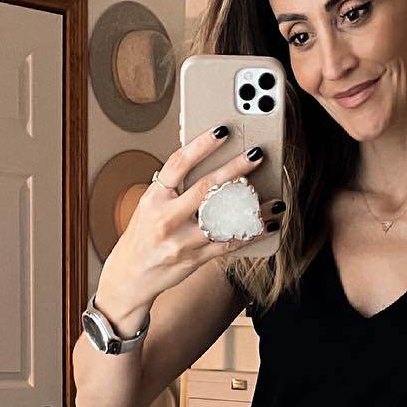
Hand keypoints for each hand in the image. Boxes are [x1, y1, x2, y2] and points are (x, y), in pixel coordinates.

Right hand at [98, 128, 283, 317]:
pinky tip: (266, 225)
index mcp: (154, 197)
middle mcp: (167, 218)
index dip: (202, 144)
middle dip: (235, 169)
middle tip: (256, 155)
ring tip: (274, 200)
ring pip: (223, 219)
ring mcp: (181, 241)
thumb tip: (207, 163)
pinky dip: (250, 234)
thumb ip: (174, 188)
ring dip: (253, 209)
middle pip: (206, 187)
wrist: (131, 275)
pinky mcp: (194, 259)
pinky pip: (228, 244)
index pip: (179, 163)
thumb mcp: (150, 205)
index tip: (223, 131)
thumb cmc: (144, 235)